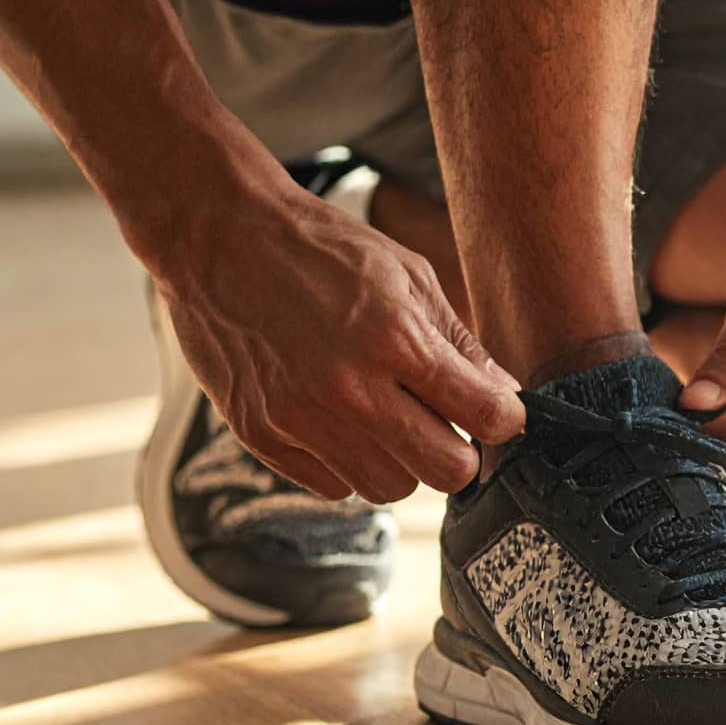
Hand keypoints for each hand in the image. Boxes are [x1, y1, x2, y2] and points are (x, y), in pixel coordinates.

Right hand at [154, 179, 524, 501]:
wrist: (218, 236)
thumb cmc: (322, 250)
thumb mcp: (408, 276)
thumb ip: (460, 345)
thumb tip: (507, 399)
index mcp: (395, 339)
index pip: (484, 416)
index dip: (505, 420)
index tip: (500, 414)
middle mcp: (348, 389)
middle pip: (445, 472)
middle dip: (459, 452)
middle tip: (447, 424)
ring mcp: (300, 419)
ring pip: (389, 488)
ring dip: (402, 461)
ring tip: (387, 415)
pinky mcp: (260, 436)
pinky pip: (334, 486)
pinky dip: (348, 463)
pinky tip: (340, 420)